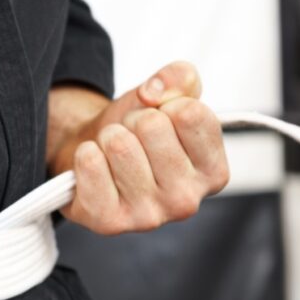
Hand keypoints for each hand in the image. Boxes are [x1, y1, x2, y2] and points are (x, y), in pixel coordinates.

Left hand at [48, 61, 229, 234]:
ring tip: (112, 153)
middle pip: (152, 126)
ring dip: (108, 136)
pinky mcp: (109, 222)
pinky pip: (90, 163)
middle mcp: (187, 201)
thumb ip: (179, 77)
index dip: (165, 104)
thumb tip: (153, 93)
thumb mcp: (166, 95)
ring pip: (119, 144)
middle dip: (133, 120)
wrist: (90, 155)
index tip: (160, 119)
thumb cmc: (135, 131)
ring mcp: (148, 217)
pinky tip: (94, 168)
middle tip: (130, 137)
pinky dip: (85, 154)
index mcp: (213, 172)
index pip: (190, 113)